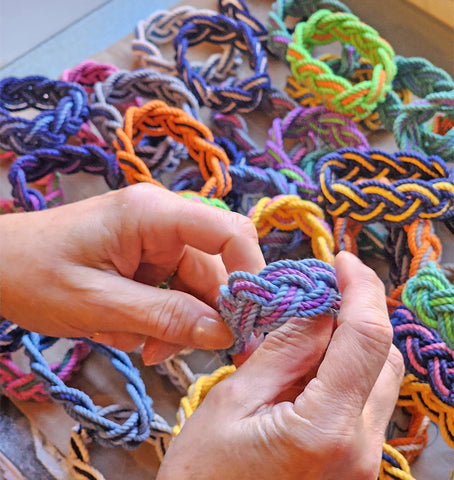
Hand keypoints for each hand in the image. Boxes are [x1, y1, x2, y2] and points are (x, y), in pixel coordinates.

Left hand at [0, 184, 264, 362]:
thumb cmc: (33, 274)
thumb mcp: (98, 304)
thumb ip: (165, 318)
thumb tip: (224, 332)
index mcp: (153, 213)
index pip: (229, 232)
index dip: (250, 273)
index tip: (248, 322)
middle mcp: (164, 219)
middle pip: (215, 267)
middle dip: (205, 314)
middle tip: (175, 352)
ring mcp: (158, 238)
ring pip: (197, 286)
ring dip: (179, 323)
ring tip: (143, 348)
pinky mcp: (149, 257)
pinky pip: (176, 292)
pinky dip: (163, 320)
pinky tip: (134, 336)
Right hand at [157, 252, 403, 479]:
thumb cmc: (203, 476)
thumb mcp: (233, 400)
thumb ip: (282, 350)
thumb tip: (317, 309)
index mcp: (326, 429)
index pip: (366, 337)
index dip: (360, 288)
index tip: (343, 262)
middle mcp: (362, 450)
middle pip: (382, 355)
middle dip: (353, 316)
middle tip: (313, 300)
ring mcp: (365, 463)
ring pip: (379, 378)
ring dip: (349, 345)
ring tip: (301, 340)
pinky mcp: (358, 467)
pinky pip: (365, 403)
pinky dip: (344, 374)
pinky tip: (306, 373)